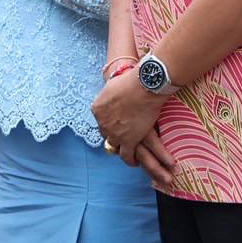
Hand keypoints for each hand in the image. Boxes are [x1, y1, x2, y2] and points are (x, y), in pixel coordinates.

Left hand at [91, 69, 168, 183]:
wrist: (144, 85)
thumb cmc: (132, 80)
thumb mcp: (112, 85)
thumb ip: (110, 94)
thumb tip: (114, 95)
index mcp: (97, 109)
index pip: (101, 121)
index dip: (110, 122)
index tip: (118, 122)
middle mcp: (102, 123)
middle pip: (107, 134)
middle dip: (115, 134)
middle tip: (125, 135)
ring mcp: (115, 133)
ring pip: (115, 146)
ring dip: (121, 149)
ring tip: (127, 153)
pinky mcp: (129, 140)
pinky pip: (126, 155)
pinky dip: (130, 160)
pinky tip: (134, 162)